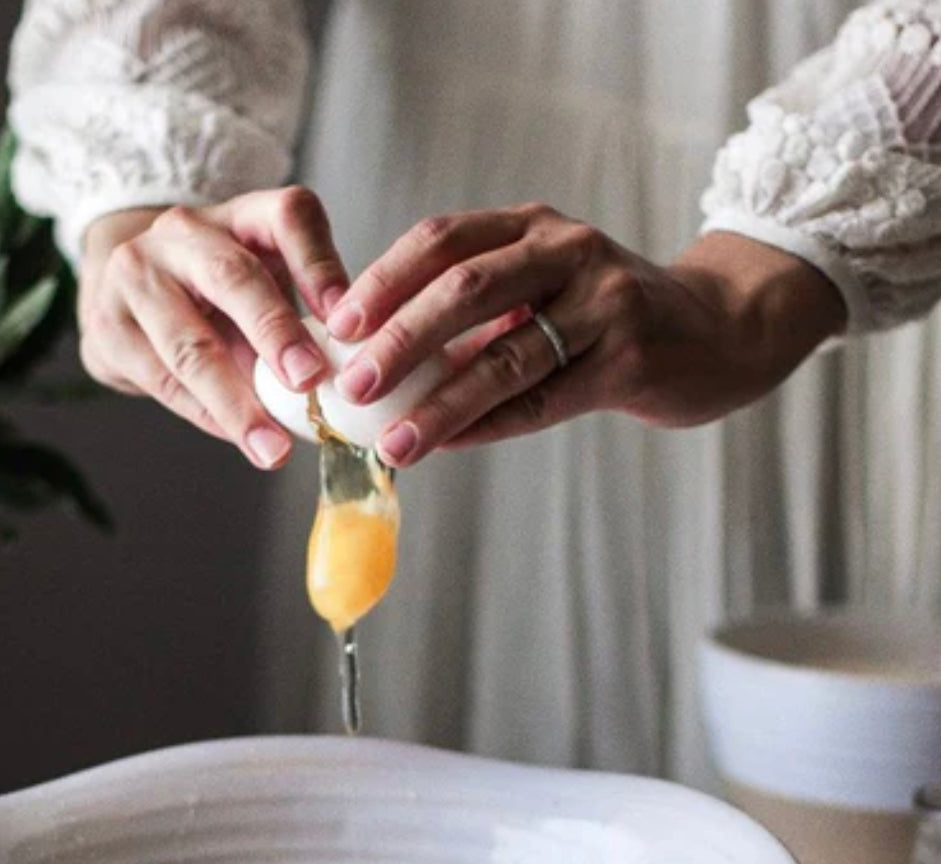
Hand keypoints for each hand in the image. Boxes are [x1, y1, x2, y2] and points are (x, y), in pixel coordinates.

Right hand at [78, 188, 348, 467]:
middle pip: (233, 277)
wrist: (128, 287)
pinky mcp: (107, 326)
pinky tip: (236, 437)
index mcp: (240, 214)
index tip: (348, 321)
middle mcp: (184, 232)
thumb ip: (307, 314)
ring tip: (273, 448)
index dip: (320, 267)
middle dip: (274, 333)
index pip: (289, 217)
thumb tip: (353, 373)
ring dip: (236, 402)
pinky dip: (205, 415)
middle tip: (308, 382)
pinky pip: (164, 380)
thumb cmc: (218, 294)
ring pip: (190, 343)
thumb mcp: (269, 283)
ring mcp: (136, 274)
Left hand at [322, 206, 846, 466]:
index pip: (443, 239)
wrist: (717, 332)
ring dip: (440, 406)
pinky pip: (544, 400)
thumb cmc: (605, 318)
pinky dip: (490, 425)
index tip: (337, 327)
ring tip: (395, 444)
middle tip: (352, 387)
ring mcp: (604, 302)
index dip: (384, 281)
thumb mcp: (542, 289)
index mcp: (533, 226)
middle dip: (400, 341)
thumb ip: (473, 314)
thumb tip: (377, 363)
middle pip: (465, 290)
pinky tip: (448, 446)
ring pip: (504, 358)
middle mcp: (568, 251)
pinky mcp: (630, 360)